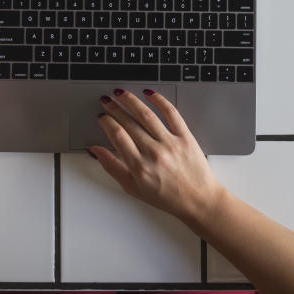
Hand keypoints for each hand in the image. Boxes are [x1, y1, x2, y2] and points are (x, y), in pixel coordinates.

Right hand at [90, 89, 225, 224]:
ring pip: (146, 115)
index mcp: (139, 167)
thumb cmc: (167, 197)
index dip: (106, 122)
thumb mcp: (132, 187)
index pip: (117, 135)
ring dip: (131, 100)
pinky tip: (150, 94)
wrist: (198, 200)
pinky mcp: (186, 137)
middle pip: (129, 123)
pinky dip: (160, 101)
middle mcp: (154, 153)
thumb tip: (95, 150)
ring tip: (121, 94)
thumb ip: (112, 166)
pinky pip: (171, 113)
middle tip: (107, 100)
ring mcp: (171, 143)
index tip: (102, 116)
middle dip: (114, 108)